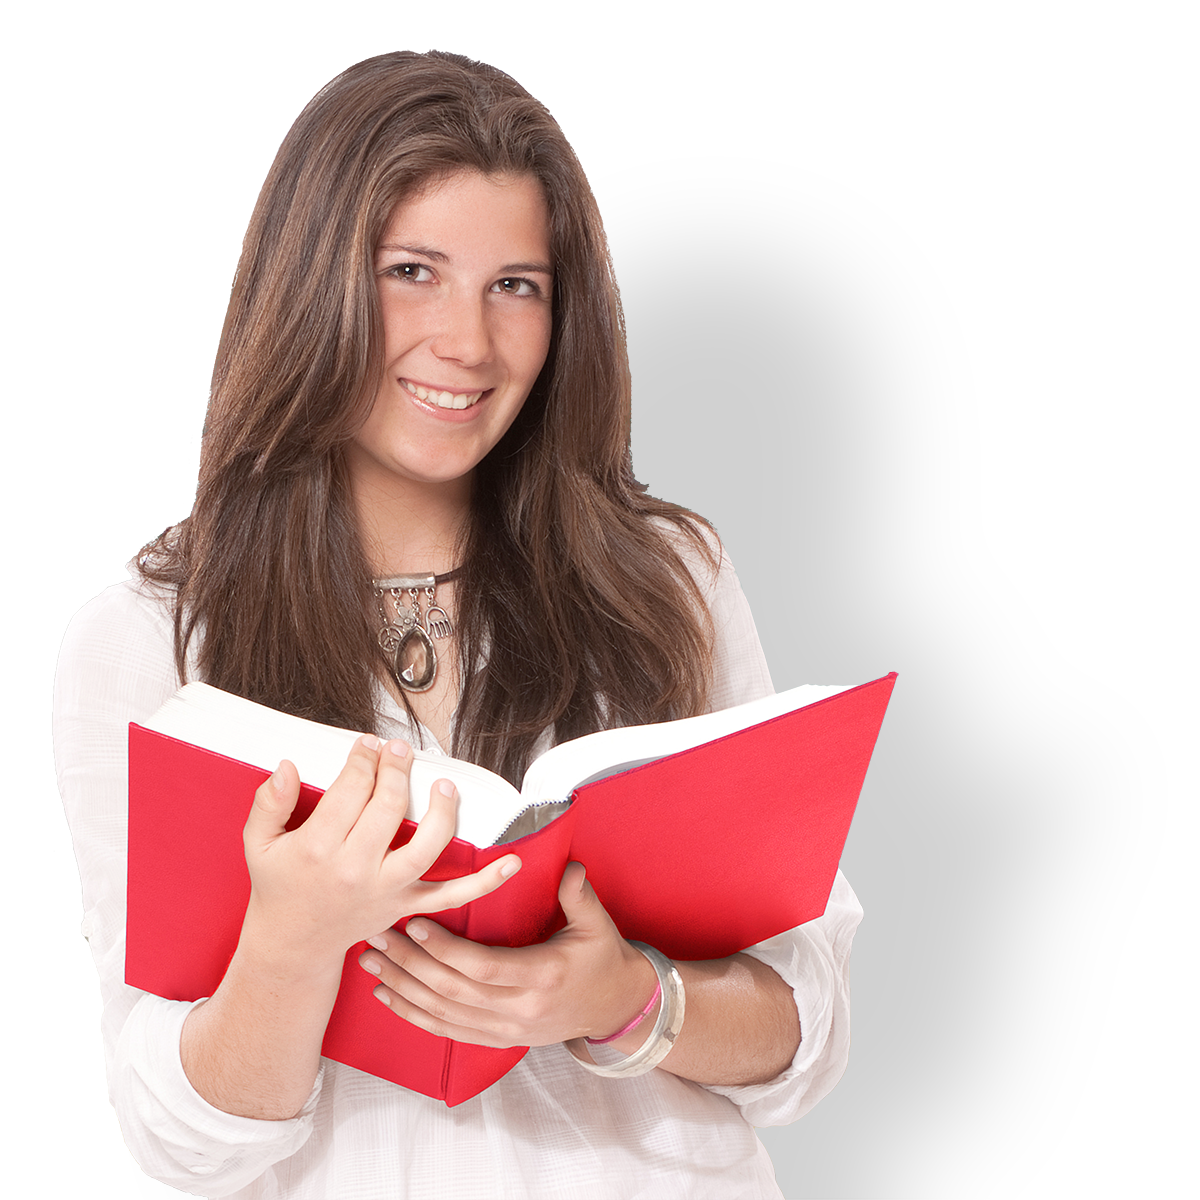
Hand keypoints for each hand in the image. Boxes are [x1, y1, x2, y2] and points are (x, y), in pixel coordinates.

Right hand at [241, 735, 521, 959]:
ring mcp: (386, 891)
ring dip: (442, 812)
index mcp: (318, 849)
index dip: (363, 759)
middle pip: (389, 808)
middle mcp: (356, 871)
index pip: (351, 790)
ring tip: (443, 785)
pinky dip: (486, 882)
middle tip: (399, 750)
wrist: (293, 944)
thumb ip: (269, 802)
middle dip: (397, 770)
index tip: (368, 745)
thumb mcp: (258, 844)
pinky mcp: (407, 906)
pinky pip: (453, 895)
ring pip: (427, 847)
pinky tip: (512, 862)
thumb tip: (287, 766)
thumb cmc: (280, 887)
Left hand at [356, 861, 658, 1048]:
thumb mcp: (598, 926)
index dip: (444, 949)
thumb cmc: (602, 961)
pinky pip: (446, 1031)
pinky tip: (388, 996)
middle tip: (376, 936)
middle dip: (408, 963)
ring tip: (371, 961)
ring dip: (402, 988)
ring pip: (442, 1013)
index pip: (482, 967)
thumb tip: (571, 867)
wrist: (613, 1009)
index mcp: (542, 977)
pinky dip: (413, 1015)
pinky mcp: (496, 1040)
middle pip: (452, 990)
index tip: (415, 923)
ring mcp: (505, 1030)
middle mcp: (519, 1010)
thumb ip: (579, 896)